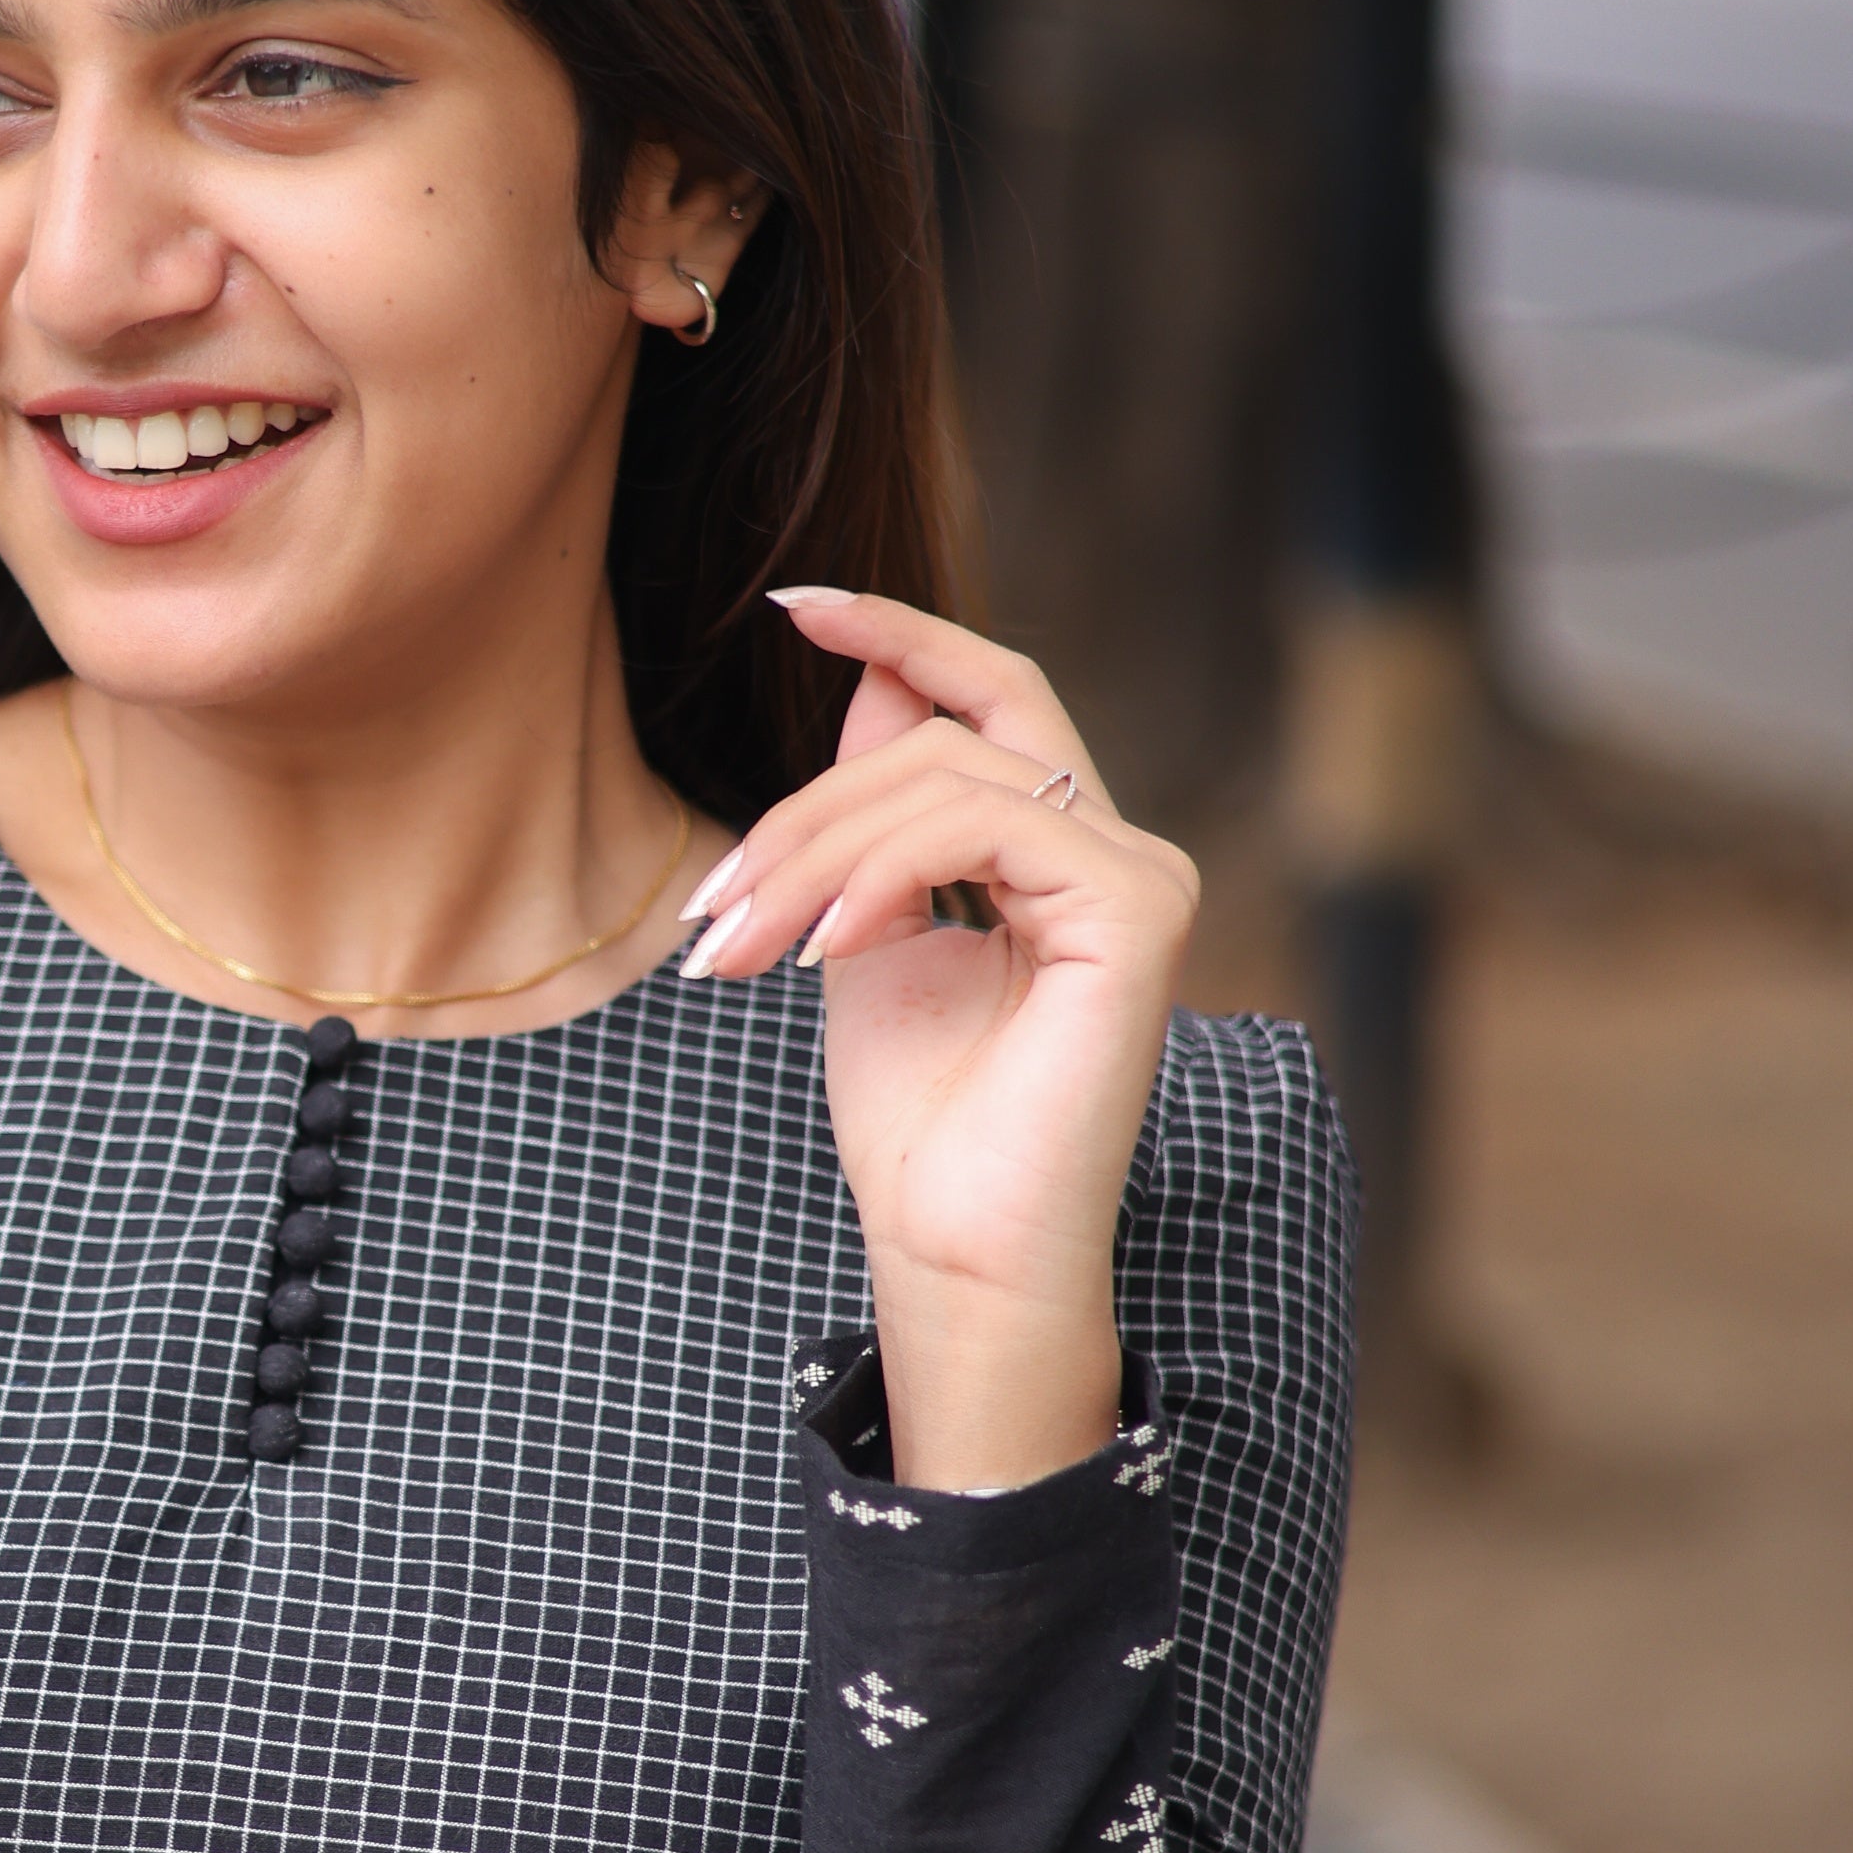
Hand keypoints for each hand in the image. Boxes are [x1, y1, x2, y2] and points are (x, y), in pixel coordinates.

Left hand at [678, 595, 1194, 1491]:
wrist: (957, 1251)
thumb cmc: (918, 1125)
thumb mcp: (866, 937)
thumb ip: (873, 822)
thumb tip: (873, 681)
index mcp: (1060, 855)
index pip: (992, 698)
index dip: (903, 634)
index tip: (794, 601)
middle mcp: (1117, 852)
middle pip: (940, 741)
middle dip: (801, 812)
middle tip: (712, 914)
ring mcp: (1140, 876)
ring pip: (949, 778)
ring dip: (816, 852)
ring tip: (742, 947)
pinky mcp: (1138, 911)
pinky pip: (988, 825)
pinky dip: (884, 872)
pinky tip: (828, 947)